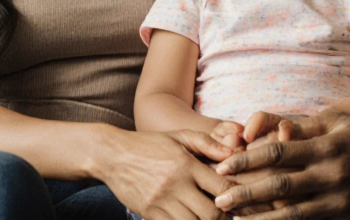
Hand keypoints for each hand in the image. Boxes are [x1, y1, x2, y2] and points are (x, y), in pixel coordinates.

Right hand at [103, 129, 236, 219]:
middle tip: (226, 212)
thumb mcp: (179, 136)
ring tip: (207, 216)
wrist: (112, 155)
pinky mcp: (149, 214)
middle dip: (223, 216)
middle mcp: (175, 185)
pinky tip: (189, 218)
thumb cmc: (150, 144)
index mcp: (187, 165)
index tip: (237, 195)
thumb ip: (207, 143)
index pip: (221, 187)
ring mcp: (161, 202)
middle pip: (211, 213)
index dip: (234, 195)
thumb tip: (233, 153)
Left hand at [214, 112, 349, 219]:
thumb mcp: (342, 122)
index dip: (247, 159)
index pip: (278, 152)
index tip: (223, 165)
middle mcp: (332, 175)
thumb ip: (307, 125)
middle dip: (245, 193)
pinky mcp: (347, 219)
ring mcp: (340, 201)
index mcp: (327, 146)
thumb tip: (272, 127)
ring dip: (261, 219)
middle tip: (219, 199)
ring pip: (293, 214)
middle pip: (280, 185)